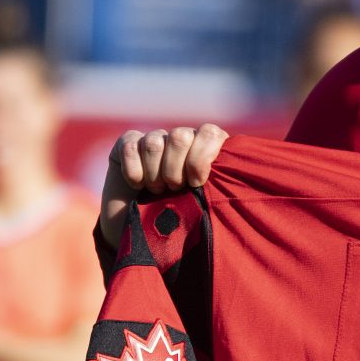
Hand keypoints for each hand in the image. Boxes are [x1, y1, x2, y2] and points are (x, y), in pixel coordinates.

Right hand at [99, 124, 228, 255]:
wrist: (141, 227)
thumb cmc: (181, 217)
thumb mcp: (204, 205)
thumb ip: (216, 190)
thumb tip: (230, 188)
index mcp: (208, 148)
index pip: (209, 133)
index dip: (201, 157)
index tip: (196, 182)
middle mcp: (183, 138)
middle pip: (180, 136)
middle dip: (175, 169)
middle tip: (174, 189)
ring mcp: (155, 138)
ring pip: (154, 143)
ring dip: (154, 174)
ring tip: (157, 190)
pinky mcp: (129, 143)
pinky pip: (131, 146)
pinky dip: (134, 171)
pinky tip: (137, 184)